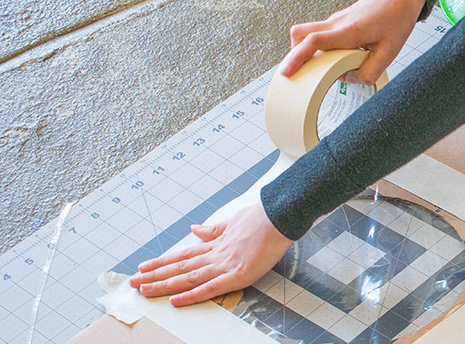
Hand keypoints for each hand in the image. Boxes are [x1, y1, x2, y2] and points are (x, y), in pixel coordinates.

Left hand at [129, 204, 293, 306]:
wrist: (281, 214)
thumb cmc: (264, 216)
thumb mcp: (234, 219)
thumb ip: (215, 229)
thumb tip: (196, 229)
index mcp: (217, 242)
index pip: (184, 254)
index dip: (163, 261)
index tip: (145, 266)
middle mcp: (217, 254)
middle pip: (180, 266)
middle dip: (154, 275)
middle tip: (133, 282)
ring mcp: (226, 264)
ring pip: (188, 277)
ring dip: (164, 284)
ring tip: (144, 289)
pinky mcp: (239, 274)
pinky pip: (211, 287)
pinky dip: (192, 295)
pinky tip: (176, 300)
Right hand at [280, 0, 424, 82]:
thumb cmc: (396, 18)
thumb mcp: (390, 52)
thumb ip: (370, 71)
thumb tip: (350, 79)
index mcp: (349, 30)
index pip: (314, 41)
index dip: (297, 57)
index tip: (286, 72)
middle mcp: (337, 22)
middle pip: (300, 34)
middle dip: (293, 55)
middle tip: (296, 74)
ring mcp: (335, 20)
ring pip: (307, 33)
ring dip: (306, 52)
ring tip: (318, 70)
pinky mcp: (337, 21)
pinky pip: (319, 33)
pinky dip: (318, 48)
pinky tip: (332, 60)